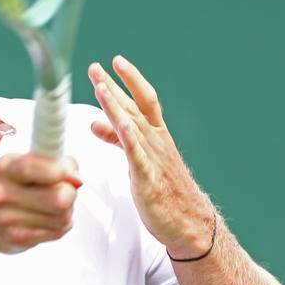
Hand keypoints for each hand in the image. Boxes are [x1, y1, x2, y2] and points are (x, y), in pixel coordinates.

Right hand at [0, 153, 81, 255]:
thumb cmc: (2, 188)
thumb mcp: (16, 165)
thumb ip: (48, 163)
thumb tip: (76, 178)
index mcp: (5, 169)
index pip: (39, 168)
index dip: (62, 170)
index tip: (66, 172)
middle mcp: (3, 194)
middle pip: (60, 198)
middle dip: (69, 194)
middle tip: (63, 191)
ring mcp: (8, 220)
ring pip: (63, 217)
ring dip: (66, 212)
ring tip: (51, 207)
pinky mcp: (17, 239)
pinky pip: (57, 232)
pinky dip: (60, 226)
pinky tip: (47, 220)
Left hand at [88, 55, 213, 256]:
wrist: (189, 221)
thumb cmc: (164, 191)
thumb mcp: (137, 159)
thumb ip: (118, 139)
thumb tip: (96, 123)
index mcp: (156, 135)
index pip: (142, 101)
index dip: (129, 80)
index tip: (114, 62)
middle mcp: (156, 141)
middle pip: (133, 107)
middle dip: (114, 86)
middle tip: (96, 67)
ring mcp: (153, 158)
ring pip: (132, 125)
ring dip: (115, 105)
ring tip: (100, 86)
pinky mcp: (147, 178)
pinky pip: (135, 154)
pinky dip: (125, 137)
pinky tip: (116, 123)